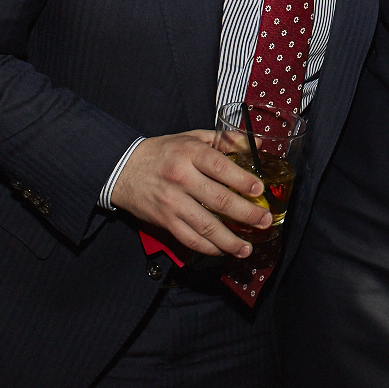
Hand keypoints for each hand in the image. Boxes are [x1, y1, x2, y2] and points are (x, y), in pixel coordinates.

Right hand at [110, 131, 272, 258]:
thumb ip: (223, 139)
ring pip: (206, 226)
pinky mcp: (165, 221)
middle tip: (264, 220)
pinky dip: (208, 247)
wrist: (124, 169)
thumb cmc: (163, 152)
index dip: (242, 180)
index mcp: (190, 154)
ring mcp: (172, 202)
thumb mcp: (191, 137)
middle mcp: (181, 178)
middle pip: (219, 200)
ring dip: (230, 240)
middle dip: (246, 214)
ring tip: (247, 247)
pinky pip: (189, 239)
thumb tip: (254, 143)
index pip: (220, 167)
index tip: (259, 190)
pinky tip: (222, 250)